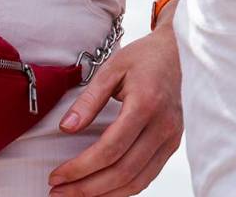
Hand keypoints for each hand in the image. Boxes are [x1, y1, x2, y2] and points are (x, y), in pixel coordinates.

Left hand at [49, 26, 182, 195]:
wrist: (178, 53)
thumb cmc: (145, 58)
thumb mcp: (111, 69)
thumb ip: (88, 100)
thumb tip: (67, 128)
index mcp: (146, 104)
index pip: (110, 149)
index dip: (80, 168)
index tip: (57, 176)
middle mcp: (163, 126)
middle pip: (122, 172)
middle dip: (86, 188)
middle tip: (58, 192)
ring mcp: (171, 138)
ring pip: (136, 181)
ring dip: (103, 194)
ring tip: (75, 194)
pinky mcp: (172, 144)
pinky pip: (147, 176)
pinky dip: (123, 189)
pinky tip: (102, 189)